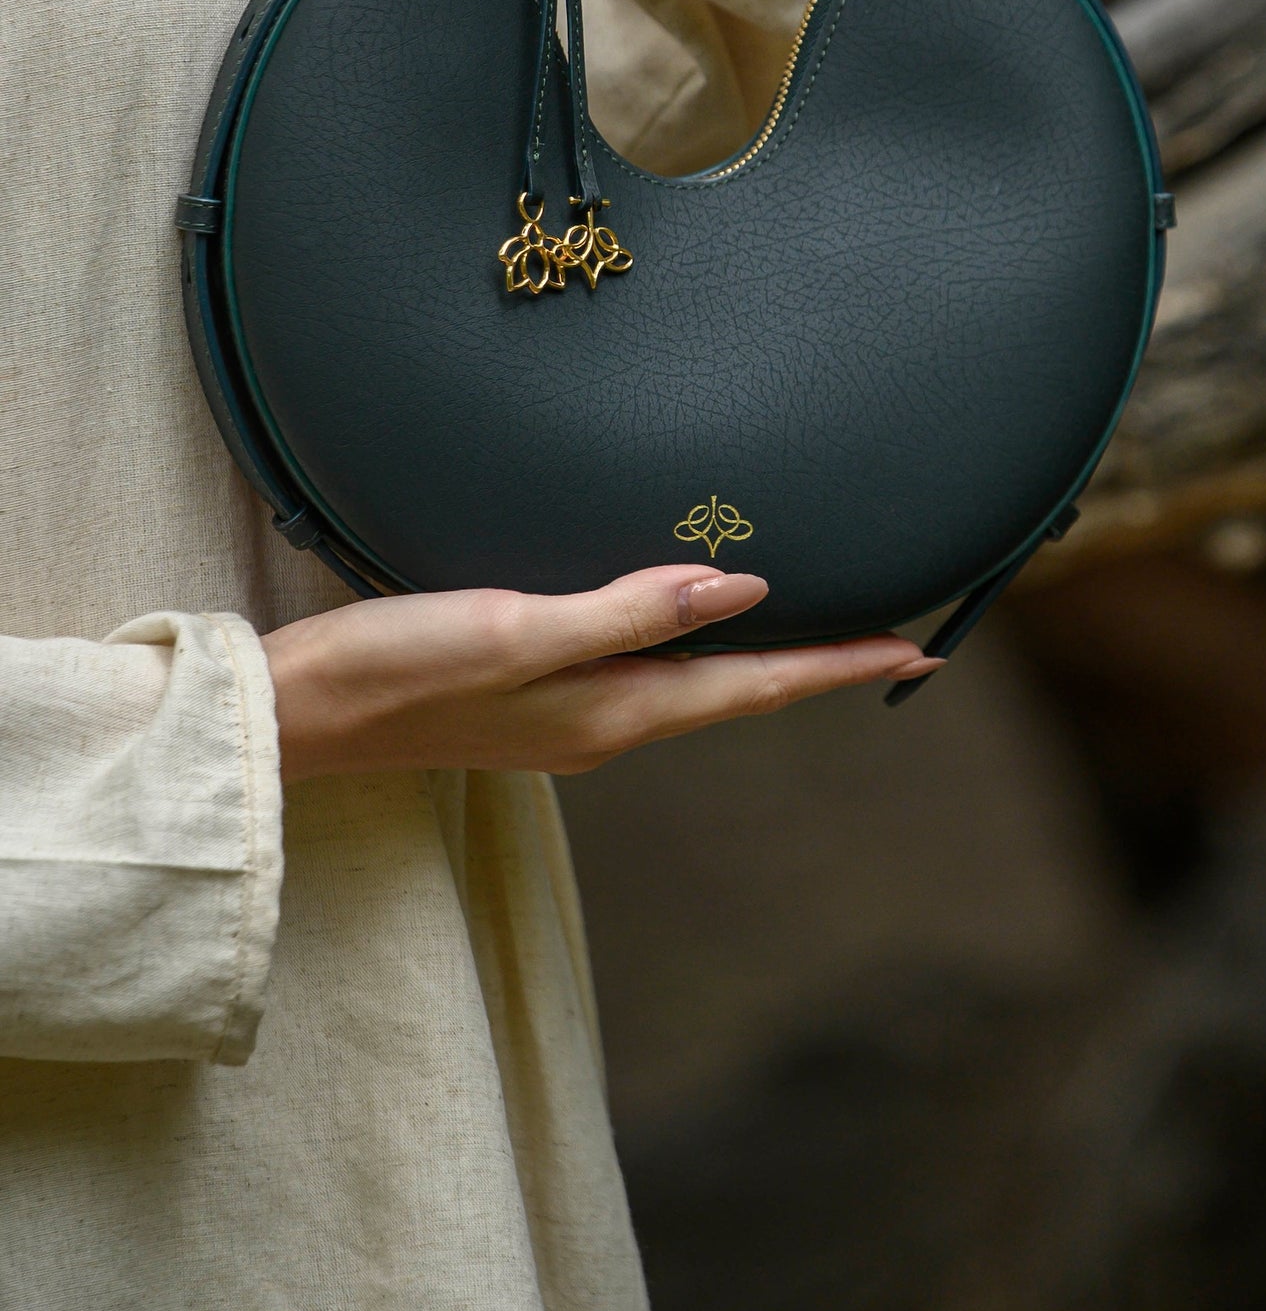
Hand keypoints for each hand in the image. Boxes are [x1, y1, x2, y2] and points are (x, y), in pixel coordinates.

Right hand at [263, 564, 934, 779]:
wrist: (299, 715)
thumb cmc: (400, 668)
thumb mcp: (520, 627)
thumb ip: (631, 609)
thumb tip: (745, 587)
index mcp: (617, 711)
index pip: (756, 686)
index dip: (840, 665)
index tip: (921, 648)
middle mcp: (608, 723)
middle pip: (740, 691)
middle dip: (821, 665)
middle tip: (898, 639)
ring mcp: (572, 717)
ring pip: (696, 684)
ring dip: (763, 659)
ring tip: (823, 630)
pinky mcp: (535, 697)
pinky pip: (645, 673)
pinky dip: (695, 647)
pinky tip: (696, 623)